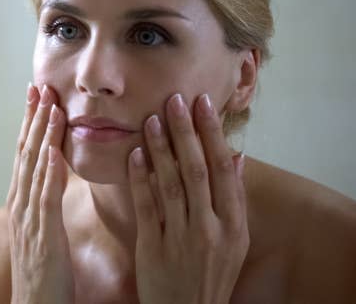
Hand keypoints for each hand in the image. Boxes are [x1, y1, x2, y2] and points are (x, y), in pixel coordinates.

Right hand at [6, 84, 73, 303]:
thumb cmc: (46, 274)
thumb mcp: (44, 231)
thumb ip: (46, 203)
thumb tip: (55, 175)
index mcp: (23, 203)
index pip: (26, 154)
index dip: (31, 123)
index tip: (38, 95)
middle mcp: (20, 205)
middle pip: (25, 153)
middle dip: (32, 118)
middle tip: (39, 86)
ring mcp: (28, 219)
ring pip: (34, 169)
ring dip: (42, 135)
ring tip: (50, 105)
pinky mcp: (43, 235)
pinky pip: (45, 198)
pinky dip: (48, 172)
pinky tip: (53, 151)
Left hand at [128, 94, 248, 303]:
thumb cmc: (210, 273)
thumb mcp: (235, 241)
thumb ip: (234, 198)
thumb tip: (238, 157)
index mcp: (234, 225)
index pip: (223, 169)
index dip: (212, 134)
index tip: (203, 104)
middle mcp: (210, 229)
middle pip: (196, 170)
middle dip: (186, 132)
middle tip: (175, 100)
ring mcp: (180, 238)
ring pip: (170, 184)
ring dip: (160, 148)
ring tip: (152, 119)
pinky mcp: (153, 247)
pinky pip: (146, 206)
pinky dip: (140, 178)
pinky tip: (134, 154)